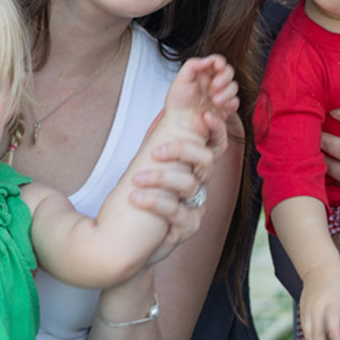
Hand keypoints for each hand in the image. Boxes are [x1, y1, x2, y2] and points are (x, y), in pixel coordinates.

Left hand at [123, 57, 235, 265]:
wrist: (125, 241)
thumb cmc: (139, 195)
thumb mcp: (149, 163)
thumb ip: (161, 137)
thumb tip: (164, 98)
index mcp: (194, 167)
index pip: (214, 142)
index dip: (214, 127)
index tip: (204, 114)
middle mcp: (200, 186)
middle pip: (205, 161)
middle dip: (182, 150)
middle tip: (155, 150)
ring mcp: (196, 208)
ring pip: (188, 186)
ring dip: (160, 179)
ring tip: (135, 180)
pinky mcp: (186, 229)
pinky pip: (175, 212)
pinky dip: (154, 202)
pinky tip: (134, 197)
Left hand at [159, 54, 238, 161]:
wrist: (179, 127)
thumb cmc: (177, 106)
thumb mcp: (181, 80)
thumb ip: (193, 65)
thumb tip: (207, 60)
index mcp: (202, 74)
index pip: (216, 62)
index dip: (219, 62)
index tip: (218, 66)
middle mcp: (212, 84)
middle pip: (228, 72)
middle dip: (224, 78)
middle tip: (214, 87)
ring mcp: (219, 96)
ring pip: (233, 87)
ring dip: (227, 92)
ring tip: (215, 101)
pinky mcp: (225, 109)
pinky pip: (235, 103)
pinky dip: (230, 103)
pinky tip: (219, 107)